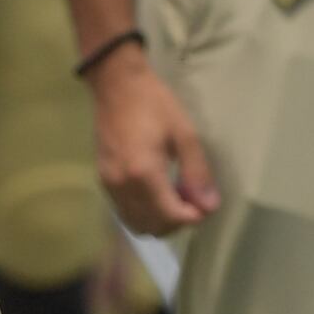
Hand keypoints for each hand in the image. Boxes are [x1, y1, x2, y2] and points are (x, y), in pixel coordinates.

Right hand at [90, 49, 219, 233]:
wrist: (116, 86)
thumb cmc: (154, 105)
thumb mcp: (185, 135)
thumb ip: (197, 173)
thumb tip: (209, 206)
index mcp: (145, 174)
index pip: (171, 216)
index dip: (193, 216)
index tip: (205, 203)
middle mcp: (123, 186)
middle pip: (152, 227)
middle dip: (177, 222)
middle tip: (191, 200)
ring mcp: (110, 185)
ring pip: (136, 223)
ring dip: (160, 220)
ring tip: (174, 197)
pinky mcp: (104, 181)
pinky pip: (124, 212)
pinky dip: (144, 213)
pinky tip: (157, 192)